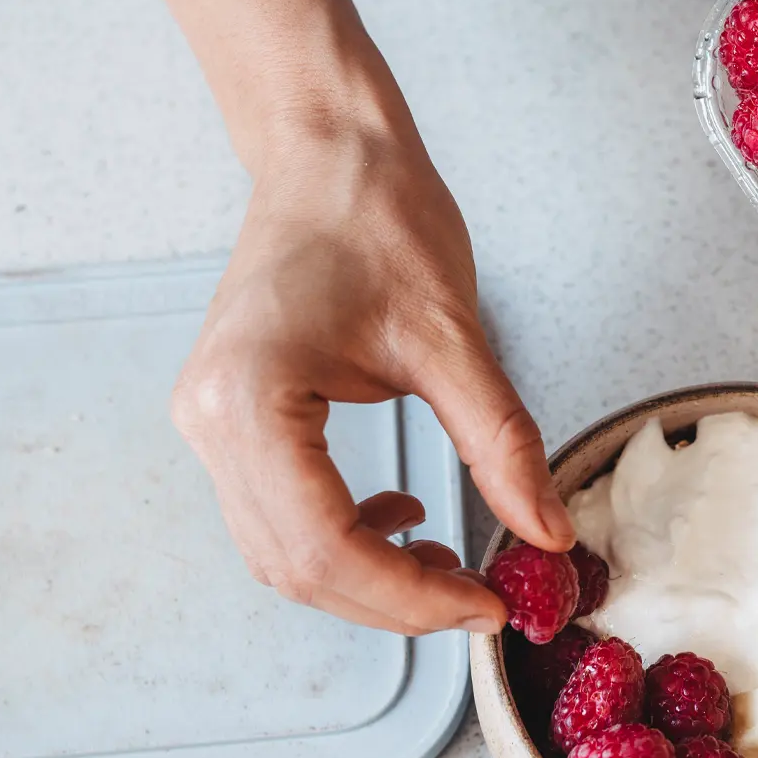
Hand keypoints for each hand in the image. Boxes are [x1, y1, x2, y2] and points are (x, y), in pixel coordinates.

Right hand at [171, 121, 574, 634]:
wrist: (327, 154)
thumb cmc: (377, 217)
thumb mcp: (454, 338)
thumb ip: (502, 445)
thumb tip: (548, 534)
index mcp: (250, 399)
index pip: (323, 545)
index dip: (408, 595)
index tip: (487, 603)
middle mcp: (209, 420)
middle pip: (296, 567)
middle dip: (393, 599)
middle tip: (481, 595)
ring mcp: (208, 423)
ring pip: (282, 553)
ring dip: (368, 577)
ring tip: (451, 565)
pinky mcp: (229, 420)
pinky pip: (279, 515)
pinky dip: (344, 538)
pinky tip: (404, 514)